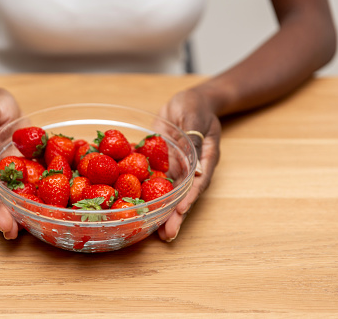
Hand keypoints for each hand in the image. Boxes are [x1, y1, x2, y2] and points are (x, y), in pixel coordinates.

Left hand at [157, 88, 220, 241]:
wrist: (187, 102)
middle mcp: (189, 169)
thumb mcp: (195, 117)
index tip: (181, 213)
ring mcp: (174, 168)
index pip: (198, 184)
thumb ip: (194, 137)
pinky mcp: (160, 164)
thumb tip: (197, 170)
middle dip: (175, 216)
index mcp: (204, 159)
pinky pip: (151, 179)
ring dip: (161, 212)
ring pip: (167, 193)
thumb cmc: (196, 106)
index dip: (189, 200)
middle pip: (183, 196)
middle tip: (167, 235)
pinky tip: (134, 207)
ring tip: (153, 233)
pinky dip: (143, 192)